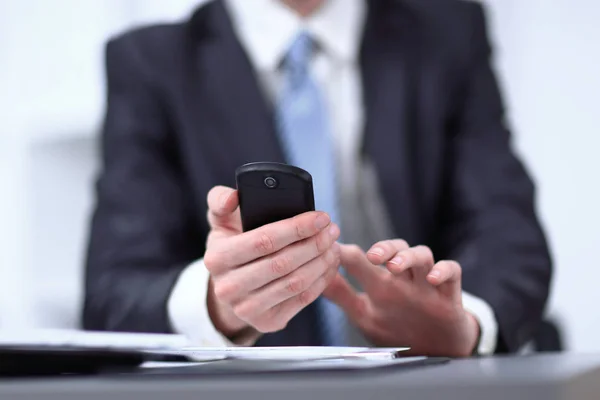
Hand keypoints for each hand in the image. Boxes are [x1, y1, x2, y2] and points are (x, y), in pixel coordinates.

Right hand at [203, 186, 340, 338]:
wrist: (231, 284)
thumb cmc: (232, 243)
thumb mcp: (220, 221)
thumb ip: (220, 200)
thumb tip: (232, 197)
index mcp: (217, 258)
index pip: (264, 240)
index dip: (297, 228)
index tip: (321, 217)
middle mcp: (228, 287)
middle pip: (283, 263)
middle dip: (315, 244)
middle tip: (332, 230)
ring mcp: (247, 309)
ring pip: (296, 282)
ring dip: (321, 262)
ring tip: (334, 245)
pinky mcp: (267, 322)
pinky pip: (302, 299)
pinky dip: (322, 279)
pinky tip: (329, 264)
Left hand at [323, 240, 479, 356]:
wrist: (437, 352)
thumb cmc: (398, 329)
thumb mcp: (365, 314)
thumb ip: (341, 296)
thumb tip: (313, 279)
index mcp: (380, 283)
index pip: (361, 259)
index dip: (345, 251)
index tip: (330, 248)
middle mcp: (402, 279)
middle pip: (395, 249)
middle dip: (383, 248)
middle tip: (372, 255)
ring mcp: (426, 285)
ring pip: (422, 255)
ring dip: (409, 256)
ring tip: (395, 266)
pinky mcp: (450, 295)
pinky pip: (452, 272)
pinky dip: (444, 270)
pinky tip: (433, 278)